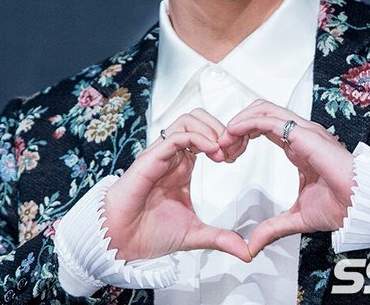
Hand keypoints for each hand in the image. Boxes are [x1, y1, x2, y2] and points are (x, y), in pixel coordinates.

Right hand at [104, 108, 250, 261]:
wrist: (122, 242)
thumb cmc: (150, 233)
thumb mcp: (196, 234)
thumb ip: (221, 238)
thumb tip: (247, 252)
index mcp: (183, 164)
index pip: (206, 133)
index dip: (226, 138)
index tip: (237, 155)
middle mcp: (174, 154)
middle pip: (199, 118)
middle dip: (221, 127)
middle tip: (233, 148)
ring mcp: (162, 154)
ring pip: (188, 120)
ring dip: (210, 129)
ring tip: (222, 150)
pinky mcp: (151, 158)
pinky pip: (176, 136)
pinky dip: (197, 138)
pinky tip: (211, 152)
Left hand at [221, 100, 354, 257]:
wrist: (360, 206)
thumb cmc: (340, 207)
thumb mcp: (296, 218)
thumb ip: (272, 228)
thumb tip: (251, 246)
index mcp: (298, 146)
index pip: (264, 126)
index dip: (242, 134)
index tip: (227, 153)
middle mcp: (300, 133)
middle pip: (260, 112)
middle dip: (237, 124)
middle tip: (220, 145)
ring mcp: (303, 130)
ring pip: (263, 110)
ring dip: (239, 121)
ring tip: (223, 140)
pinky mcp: (303, 134)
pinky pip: (269, 119)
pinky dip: (247, 123)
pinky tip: (233, 134)